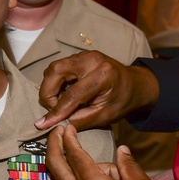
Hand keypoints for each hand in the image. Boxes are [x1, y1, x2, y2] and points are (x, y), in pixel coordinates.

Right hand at [35, 51, 159, 130]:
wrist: (135, 85)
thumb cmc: (122, 101)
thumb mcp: (105, 116)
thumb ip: (80, 120)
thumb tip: (55, 124)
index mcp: (103, 75)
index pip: (72, 94)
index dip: (56, 111)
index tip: (43, 124)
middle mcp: (92, 60)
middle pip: (56, 71)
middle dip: (48, 92)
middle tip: (53, 108)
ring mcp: (85, 55)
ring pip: (54, 67)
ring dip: (50, 86)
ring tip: (60, 102)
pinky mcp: (80, 56)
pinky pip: (60, 67)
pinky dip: (56, 81)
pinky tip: (64, 93)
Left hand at [46, 124, 159, 179]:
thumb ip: (129, 165)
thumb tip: (121, 150)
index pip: (75, 154)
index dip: (69, 138)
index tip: (67, 127)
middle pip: (55, 164)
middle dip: (53, 145)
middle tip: (56, 132)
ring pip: (60, 178)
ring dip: (64, 163)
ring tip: (84, 160)